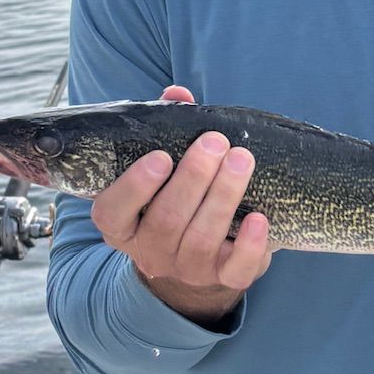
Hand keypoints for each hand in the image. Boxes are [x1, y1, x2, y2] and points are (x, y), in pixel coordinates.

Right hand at [89, 86, 272, 325]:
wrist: (202, 258)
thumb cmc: (178, 200)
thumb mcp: (165, 169)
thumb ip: (167, 130)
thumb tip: (178, 94)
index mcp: (124, 226)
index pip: (112, 213)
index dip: (133, 187)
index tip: (161, 156)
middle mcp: (150, 251)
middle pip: (166, 219)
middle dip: (193, 177)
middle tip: (215, 142)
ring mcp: (187, 269)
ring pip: (201, 238)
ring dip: (223, 196)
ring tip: (241, 159)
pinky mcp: (224, 279)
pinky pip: (236, 270)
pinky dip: (250, 245)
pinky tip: (260, 219)